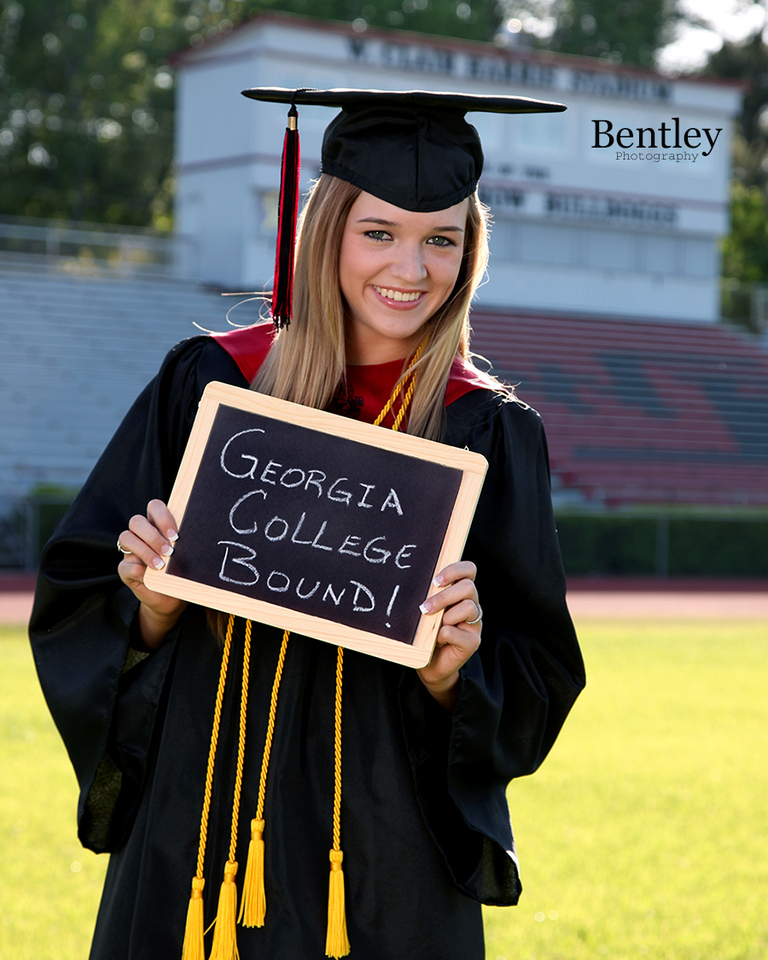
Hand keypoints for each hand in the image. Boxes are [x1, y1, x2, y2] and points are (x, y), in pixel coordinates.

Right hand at [117, 499, 186, 649]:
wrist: (169, 599)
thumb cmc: (179, 572)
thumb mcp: (185, 557)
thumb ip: (184, 545)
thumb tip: (196, 539)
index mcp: (157, 526)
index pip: (154, 507)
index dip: (163, 516)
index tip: (176, 535)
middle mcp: (142, 535)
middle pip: (137, 521)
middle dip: (153, 536)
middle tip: (169, 551)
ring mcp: (131, 551)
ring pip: (126, 537)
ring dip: (145, 551)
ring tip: (161, 565)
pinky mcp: (125, 569)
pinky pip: (124, 565)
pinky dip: (137, 570)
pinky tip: (148, 576)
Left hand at [416, 560, 481, 710]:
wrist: (430, 664)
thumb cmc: (425, 633)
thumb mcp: (426, 610)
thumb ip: (429, 595)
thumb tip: (421, 583)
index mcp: (460, 592)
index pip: (469, 570)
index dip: (455, 570)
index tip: (436, 580)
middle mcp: (471, 604)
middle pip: (468, 587)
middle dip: (444, 596)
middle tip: (424, 608)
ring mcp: (474, 623)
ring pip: (468, 607)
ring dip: (445, 616)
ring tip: (432, 626)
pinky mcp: (473, 641)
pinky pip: (459, 632)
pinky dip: (444, 635)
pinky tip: (437, 640)